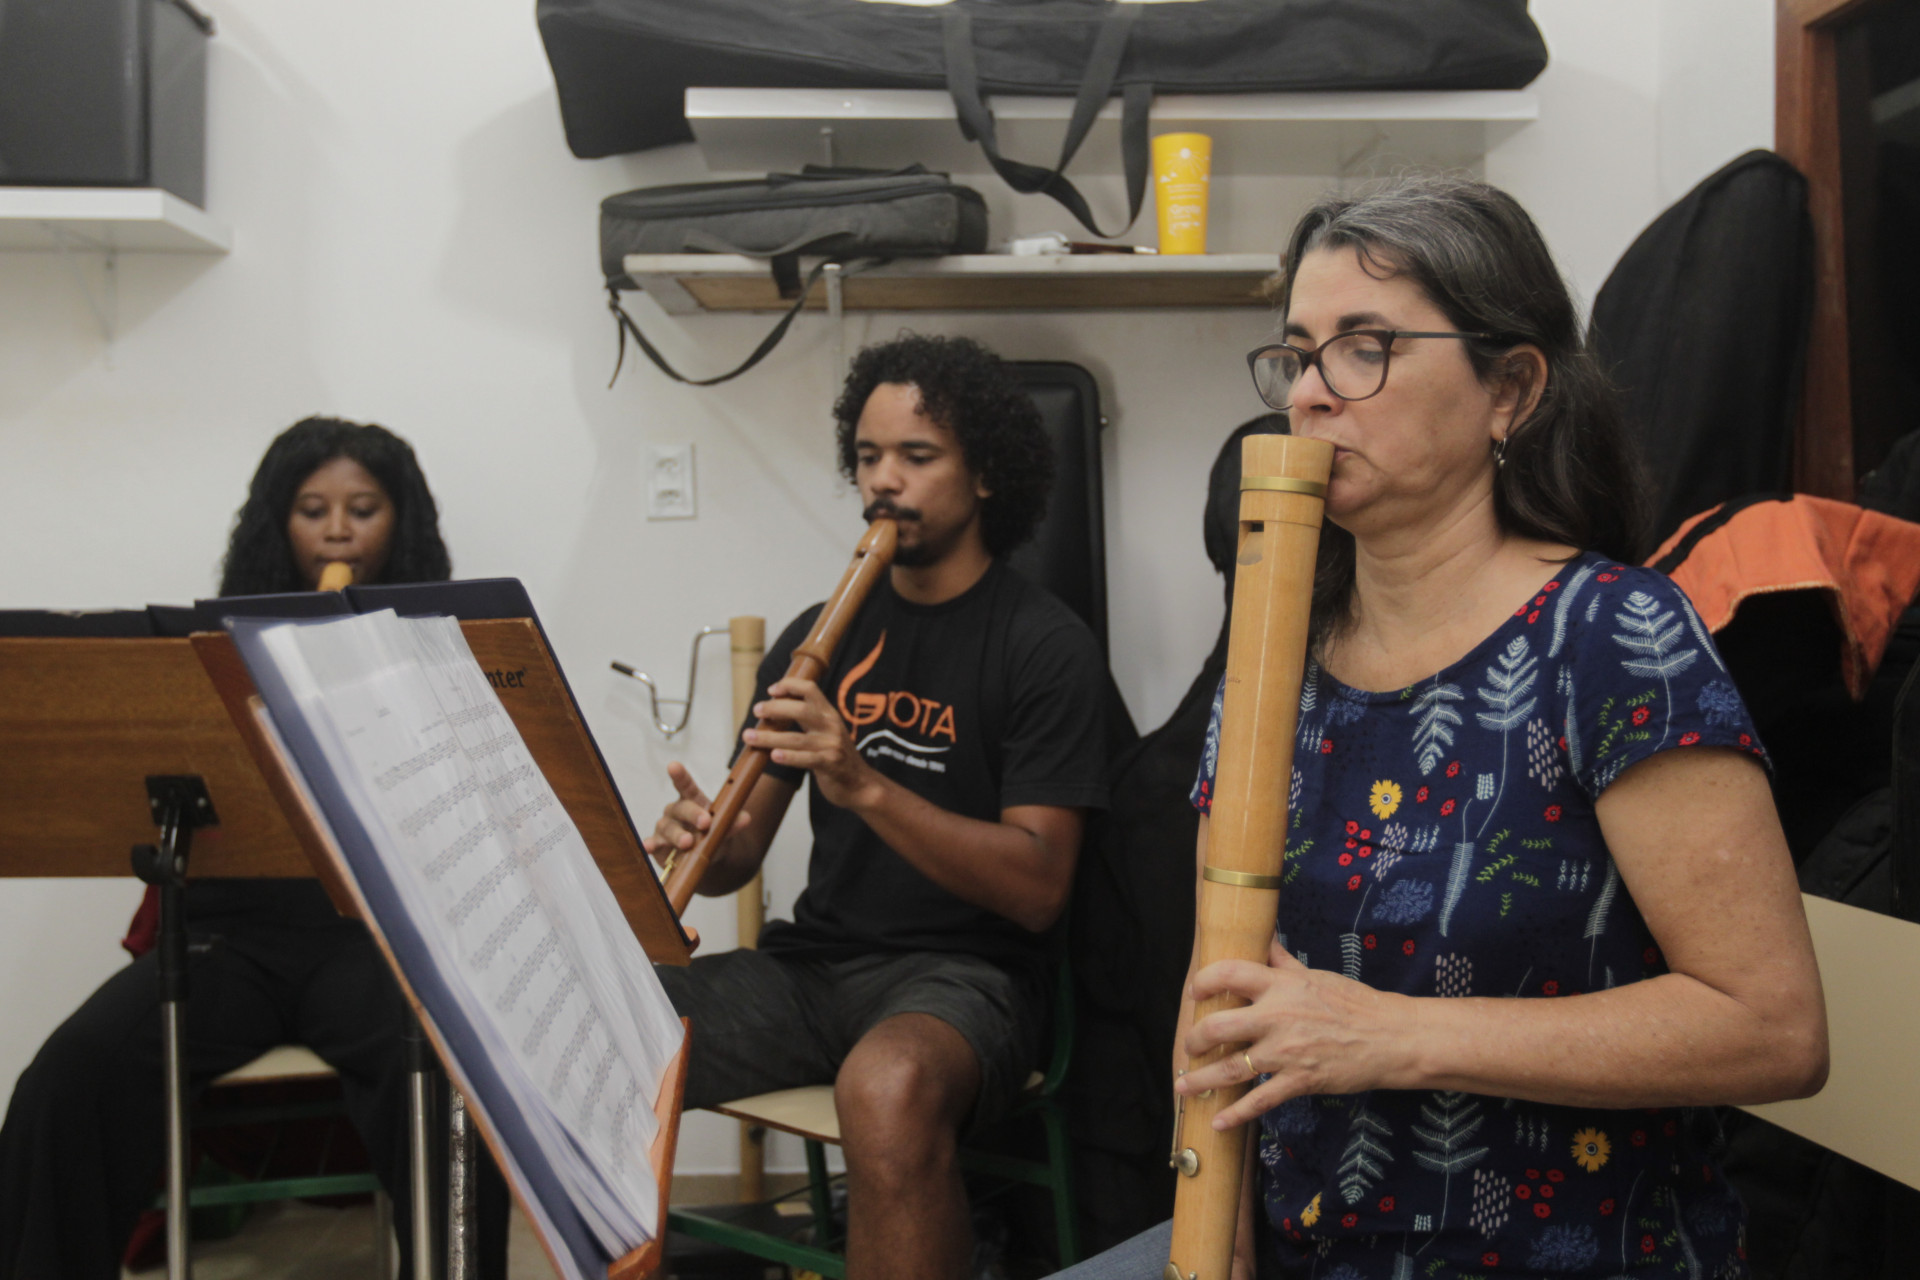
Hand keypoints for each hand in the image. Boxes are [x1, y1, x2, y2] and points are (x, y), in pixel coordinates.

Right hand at [641, 762, 751, 863]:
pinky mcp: (658, 844)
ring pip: (668, 827)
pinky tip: (648, 846)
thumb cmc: (712, 834)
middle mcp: (676, 810)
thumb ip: (732, 822)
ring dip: (677, 834)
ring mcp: (665, 827)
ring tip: (687, 842)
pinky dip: (650, 844)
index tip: (673, 766)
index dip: (680, 776)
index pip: (686, 785)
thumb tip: (746, 818)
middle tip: (705, 822)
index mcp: (692, 800)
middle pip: (681, 808)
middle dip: (693, 814)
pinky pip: (652, 843)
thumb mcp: (725, 827)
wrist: (704, 856)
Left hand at [743, 677, 878, 810]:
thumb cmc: (837, 757)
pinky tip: (774, 756)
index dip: (789, 685)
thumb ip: (808, 720)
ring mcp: (831, 745)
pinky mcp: (830, 765)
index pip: (810, 689)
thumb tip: (774, 710)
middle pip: (800, 709)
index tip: (771, 690)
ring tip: (749, 737)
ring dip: (769, 737)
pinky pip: (806, 759)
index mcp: (829, 714)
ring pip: (796, 738)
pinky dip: (789, 757)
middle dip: (775, 708)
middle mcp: (831, 726)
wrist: (860, 784)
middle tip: (757, 710)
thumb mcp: (827, 732)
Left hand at [1177, 937, 1411, 1129]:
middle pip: (1218, 1026)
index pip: (1228, 974)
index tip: (1194, 994)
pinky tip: (1218, 1122)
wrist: (1389, 1037)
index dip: (1204, 983)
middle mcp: (1276, 1017)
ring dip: (1200, 1079)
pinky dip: (1236, 1114)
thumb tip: (1264, 940)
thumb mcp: (1314, 975)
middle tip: (1189, 1046)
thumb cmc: (1353, 1002)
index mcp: (1279, 986)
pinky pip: (1259, 1100)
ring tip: (1182, 1086)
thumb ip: (1283, 962)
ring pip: (1230, 1068)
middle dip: (1195, 1039)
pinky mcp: (1298, 1081)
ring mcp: (1285, 1052)